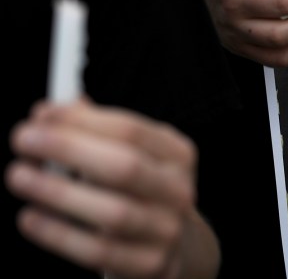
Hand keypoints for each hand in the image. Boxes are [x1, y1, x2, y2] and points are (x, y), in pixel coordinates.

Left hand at [5, 99, 217, 278]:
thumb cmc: (139, 193)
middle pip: (125, 166)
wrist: (176, 247)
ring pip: (112, 212)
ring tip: (19, 176)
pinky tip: (30, 217)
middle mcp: (178, 191)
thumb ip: (94, 132)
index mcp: (177, 155)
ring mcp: (167, 230)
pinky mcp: (149, 265)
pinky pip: (98, 251)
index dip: (82, 120)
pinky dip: (58, 234)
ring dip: (58, 192)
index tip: (41, 115)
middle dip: (69, 148)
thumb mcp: (131, 156)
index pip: (131, 130)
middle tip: (23, 139)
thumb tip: (47, 114)